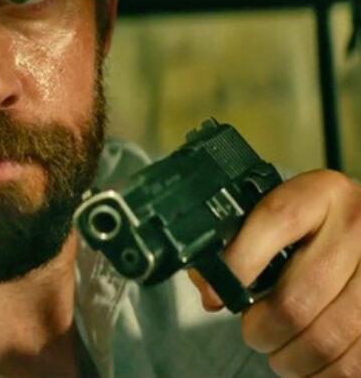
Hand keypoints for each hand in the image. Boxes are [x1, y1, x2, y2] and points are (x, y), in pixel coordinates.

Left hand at [190, 170, 360, 377]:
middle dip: (261, 329)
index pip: (276, 221)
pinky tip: (311, 364)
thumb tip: (209, 288)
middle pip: (295, 300)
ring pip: (323, 339)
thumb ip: (239, 242)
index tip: (216, 295)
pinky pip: (353, 361)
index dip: (238, 263)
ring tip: (280, 352)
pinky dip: (323, 373)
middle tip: (254, 332)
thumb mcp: (281, 216)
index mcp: (320, 194)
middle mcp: (357, 226)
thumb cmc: (314, 229)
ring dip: (291, 358)